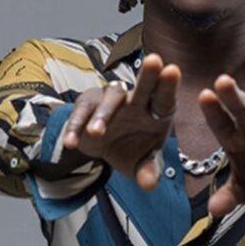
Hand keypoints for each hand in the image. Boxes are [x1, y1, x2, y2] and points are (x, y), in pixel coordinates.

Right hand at [63, 54, 179, 189]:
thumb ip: (147, 171)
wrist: (102, 147)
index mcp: (154, 112)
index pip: (164, 98)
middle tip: (155, 61)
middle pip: (144, 85)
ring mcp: (110, 99)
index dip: (169, 86)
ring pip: (110, 99)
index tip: (173, 70)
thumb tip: (150, 184)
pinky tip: (71, 143)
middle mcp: (135, 101)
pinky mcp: (87, 103)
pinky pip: (81, 112)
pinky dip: (76, 127)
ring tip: (97, 133)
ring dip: (103, 114)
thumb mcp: (140, 164)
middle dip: (149, 74)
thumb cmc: (130, 149)